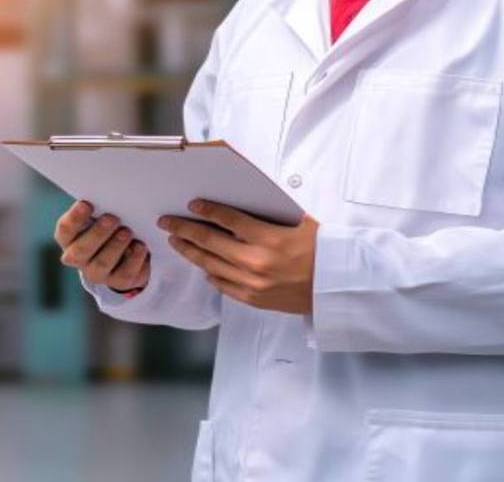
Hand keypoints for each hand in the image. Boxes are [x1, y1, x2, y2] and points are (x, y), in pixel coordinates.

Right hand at [54, 201, 150, 290]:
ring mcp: (96, 273)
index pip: (65, 230)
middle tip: (112, 218)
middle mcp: (77, 258)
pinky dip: (134, 259)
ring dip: (115, 247)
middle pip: (81, 251)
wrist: (125, 255)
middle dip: (97, 234)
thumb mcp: (100, 216)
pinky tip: (141, 246)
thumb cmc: (108, 227)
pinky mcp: (117, 282)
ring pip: (102, 264)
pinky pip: (124, 275)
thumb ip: (100, 209)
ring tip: (127, 232)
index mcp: (69, 238)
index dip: (75, 218)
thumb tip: (109, 196)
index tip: (87, 204)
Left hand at [159, 200, 317, 314]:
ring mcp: (251, 283)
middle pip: (210, 242)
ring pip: (210, 264)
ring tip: (176, 241)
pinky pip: (222, 285)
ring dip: (190, 251)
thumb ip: (272, 215)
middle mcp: (255, 261)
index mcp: (269, 238)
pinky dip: (210, 273)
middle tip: (167, 221)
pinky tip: (202, 265)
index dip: (207, 210)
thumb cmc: (323, 251)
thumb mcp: (302, 224)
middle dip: (184, 229)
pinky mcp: (253, 299)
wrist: (336, 287)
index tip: (193, 204)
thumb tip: (245, 204)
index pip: (228, 219)